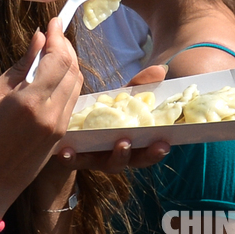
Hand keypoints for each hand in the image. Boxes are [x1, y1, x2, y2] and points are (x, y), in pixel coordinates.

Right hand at [0, 18, 82, 220]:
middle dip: (66, 47)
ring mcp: (60, 126)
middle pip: (73, 69)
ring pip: (77, 84)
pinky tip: (55, 74)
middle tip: (54, 33)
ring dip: (70, 63)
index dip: (58, 36)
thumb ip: (20, 65)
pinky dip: (68, 82)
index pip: (57, 58)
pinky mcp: (63, 135)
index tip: (54, 20)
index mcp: (30, 101)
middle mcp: (51, 113)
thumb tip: (38, 38)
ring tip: (55, 51)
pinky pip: (72, 100)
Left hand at [55, 65, 169, 172]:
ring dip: (116, 157)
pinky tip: (68, 151)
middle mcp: (115, 155)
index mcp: (130, 144)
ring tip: (121, 144)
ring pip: (107, 164)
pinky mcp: (74, 158)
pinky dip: (72, 158)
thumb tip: (160, 69)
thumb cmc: (101, 116)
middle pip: (133, 160)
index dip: (157, 151)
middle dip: (142, 155)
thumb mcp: (119, 100)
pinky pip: (73, 161)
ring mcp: (95, 158)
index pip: (148, 152)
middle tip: (145, 143)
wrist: (69, 131)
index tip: (166, 143)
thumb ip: (138, 86)